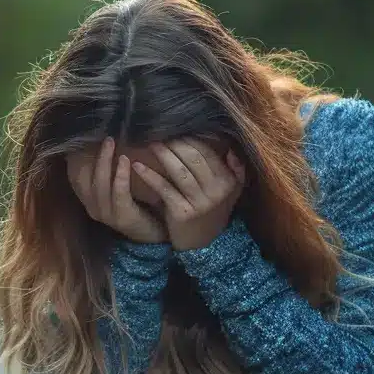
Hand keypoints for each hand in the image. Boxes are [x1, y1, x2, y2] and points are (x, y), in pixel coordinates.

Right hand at [67, 138, 166, 244]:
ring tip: (111, 141)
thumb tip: (107, 140)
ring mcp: (107, 215)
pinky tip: (125, 160)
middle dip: (93, 155)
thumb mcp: (120, 187)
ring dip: (105, 162)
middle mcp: (93, 208)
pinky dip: (121, 176)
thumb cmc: (140, 205)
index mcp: (90, 200)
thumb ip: (110, 171)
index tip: (83, 137)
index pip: (76, 177)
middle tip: (104, 135)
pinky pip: (119, 194)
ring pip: (100, 185)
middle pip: (86, 179)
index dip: (77, 158)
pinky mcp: (123, 218)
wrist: (157, 232)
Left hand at [130, 139, 245, 250]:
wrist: (202, 244)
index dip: (191, 139)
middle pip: (193, 159)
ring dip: (163, 154)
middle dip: (175, 143)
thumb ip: (236, 171)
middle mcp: (215, 191)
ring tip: (150, 142)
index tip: (176, 128)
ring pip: (178, 171)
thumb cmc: (213, 212)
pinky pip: (164, 188)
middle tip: (159, 131)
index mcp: (227, 182)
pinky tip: (137, 166)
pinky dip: (149, 176)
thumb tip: (232, 150)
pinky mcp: (181, 212)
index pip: (208, 153)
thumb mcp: (231, 193)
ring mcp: (198, 203)